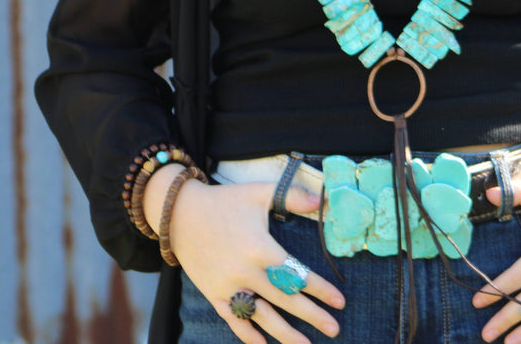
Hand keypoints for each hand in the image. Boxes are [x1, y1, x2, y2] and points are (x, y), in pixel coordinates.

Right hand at [148, 171, 344, 343]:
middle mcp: (245, 272)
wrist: (181, 214)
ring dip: (285, 333)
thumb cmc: (226, 201)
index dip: (320, 289)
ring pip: (262, 316)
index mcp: (260, 248)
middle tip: (334, 328)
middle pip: (284, 299)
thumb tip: (322, 202)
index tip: (339, 301)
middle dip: (312, 315)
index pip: (296, 274)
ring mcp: (228, 286)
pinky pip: (235, 320)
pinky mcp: (214, 295)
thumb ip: (292, 196)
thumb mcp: (261, 192)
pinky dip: (249, 335)